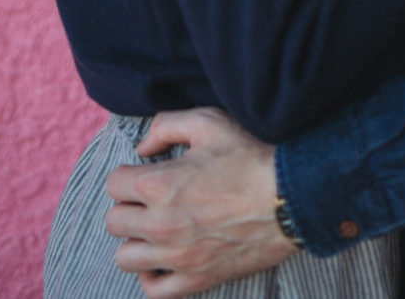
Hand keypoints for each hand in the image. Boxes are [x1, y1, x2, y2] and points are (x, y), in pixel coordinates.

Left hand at [105, 107, 292, 296]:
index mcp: (159, 185)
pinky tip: (163, 259)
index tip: (144, 172)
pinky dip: (151, 276)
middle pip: (114, 222)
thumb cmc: (250, 155)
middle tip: (150, 198)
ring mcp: (177, 257)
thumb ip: (166, 125)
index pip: (114, 184)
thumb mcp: (208, 122)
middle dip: (128, 205)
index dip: (128, 174)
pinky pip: (154, 290)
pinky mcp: (196, 279)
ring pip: (125, 258)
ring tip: (155, 227)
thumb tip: (142, 147)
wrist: (289, 196)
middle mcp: (160, 224)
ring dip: (136, 240)